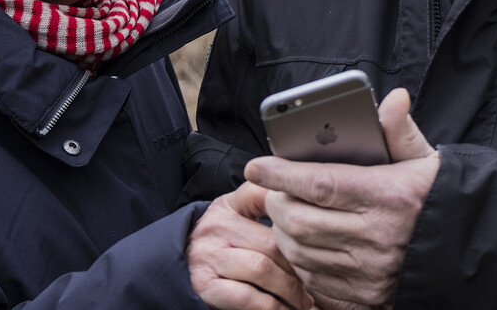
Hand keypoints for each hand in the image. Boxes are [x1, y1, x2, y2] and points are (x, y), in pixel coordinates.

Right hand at [188, 181, 312, 309]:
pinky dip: (271, 306)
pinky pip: (247, 297)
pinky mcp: (206, 287)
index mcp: (227, 206)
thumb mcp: (235, 216)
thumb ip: (262, 203)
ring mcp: (209, 257)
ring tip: (305, 300)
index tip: (320, 232)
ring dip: (290, 290)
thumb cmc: (220, 243)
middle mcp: (215, 228)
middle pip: (272, 242)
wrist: (176, 269)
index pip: (263, 197)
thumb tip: (305, 203)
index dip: (294, 212)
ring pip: (262, 269)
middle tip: (319, 279)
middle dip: (300, 265)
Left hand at [244, 88, 438, 307]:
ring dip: (284, 231)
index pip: (321, 183)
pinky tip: (305, 242)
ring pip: (300, 252)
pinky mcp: (364, 295)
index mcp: (388, 197)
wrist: (465, 251)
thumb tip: (393, 99)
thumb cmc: (437, 200)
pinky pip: (313, 279)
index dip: (282, 174)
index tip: (257, 166)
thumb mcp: (425, 161)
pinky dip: (300, 259)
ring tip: (287, 212)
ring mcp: (368, 271)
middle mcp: (376, 237)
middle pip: (301, 221)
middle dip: (277, 203)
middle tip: (274, 189)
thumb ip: (400, 130)